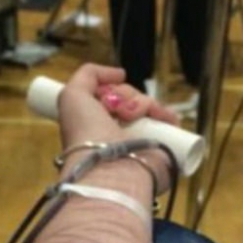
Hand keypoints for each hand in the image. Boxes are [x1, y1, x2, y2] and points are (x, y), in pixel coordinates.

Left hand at [58, 63, 180, 190]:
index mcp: (95, 124)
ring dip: (144, 104)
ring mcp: (140, 140)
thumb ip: (87, 75)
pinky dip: (168, 115)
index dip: (110, 90)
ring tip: (135, 117)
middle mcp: (117, 132)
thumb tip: (119, 74)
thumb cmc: (86, 134)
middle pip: (131, 98)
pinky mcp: (161, 148)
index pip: (111, 95)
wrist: (109, 168)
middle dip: (126, 96)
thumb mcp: (72, 96)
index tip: (105, 97)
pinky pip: (170, 122)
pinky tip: (162, 117)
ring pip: (150, 106)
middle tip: (118, 110)